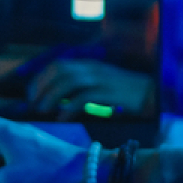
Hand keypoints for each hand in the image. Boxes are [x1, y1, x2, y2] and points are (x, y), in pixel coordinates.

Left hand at [27, 60, 154, 118]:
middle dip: (42, 86)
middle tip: (33, 103)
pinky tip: (62, 118)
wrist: (151, 94)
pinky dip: (69, 108)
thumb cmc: (123, 93)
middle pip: (59, 70)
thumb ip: (81, 87)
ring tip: (43, 110)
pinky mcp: (108, 92)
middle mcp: (92, 68)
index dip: (41, 78)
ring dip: (51, 96)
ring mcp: (100, 78)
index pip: (58, 65)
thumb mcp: (99, 84)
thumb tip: (58, 99)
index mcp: (88, 65)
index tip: (31, 93)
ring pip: (68, 81)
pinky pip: (83, 98)